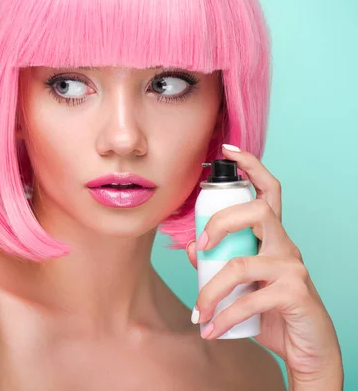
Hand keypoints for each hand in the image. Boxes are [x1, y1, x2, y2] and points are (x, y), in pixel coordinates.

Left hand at [186, 144, 342, 388]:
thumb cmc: (271, 311)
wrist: (306, 348)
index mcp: (272, 237)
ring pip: (241, 264)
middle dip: (220, 221)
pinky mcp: (295, 294)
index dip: (250, 166)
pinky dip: (224, 317)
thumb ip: (218, 262)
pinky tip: (212, 330)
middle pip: (257, 211)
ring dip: (210, 291)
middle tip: (200, 246)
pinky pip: (249, 300)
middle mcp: (285, 245)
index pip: (268, 191)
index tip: (228, 150)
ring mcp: (292, 268)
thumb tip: (190, 246)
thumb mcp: (241, 285)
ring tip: (199, 313)